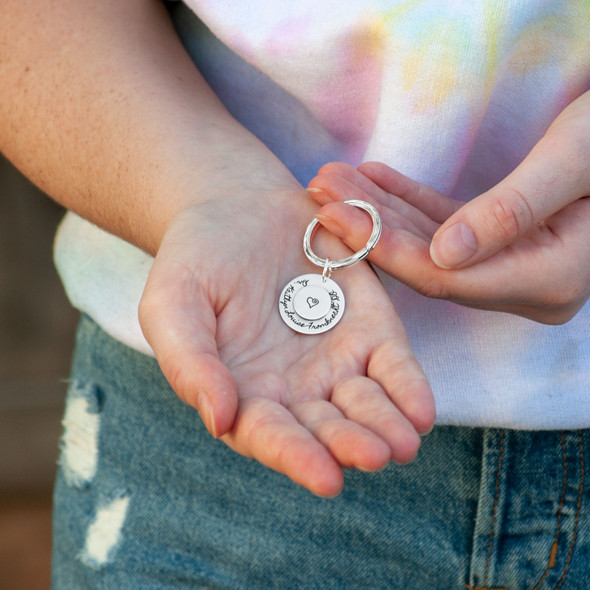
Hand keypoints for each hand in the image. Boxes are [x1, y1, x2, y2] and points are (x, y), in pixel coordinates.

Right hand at [139, 188, 434, 496]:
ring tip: (403, 443)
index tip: (325, 478)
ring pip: (365, 405)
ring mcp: (336, 360)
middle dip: (350, 445)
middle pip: (326, 429)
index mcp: (245, 393)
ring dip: (386, 426)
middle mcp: (295, 388)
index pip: (271, 436)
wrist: (238, 206)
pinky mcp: (369, 327)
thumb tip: (219, 420)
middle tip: (373, 456)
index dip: (296, 457)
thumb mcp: (172, 304)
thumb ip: (189, 361)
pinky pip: (392, 364)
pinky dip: (407, 386)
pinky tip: (420, 409)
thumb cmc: (196, 259)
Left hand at [307, 92, 589, 323]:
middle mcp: (523, 284)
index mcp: (545, 280)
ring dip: (381, 210)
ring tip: (334, 180)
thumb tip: (443, 256)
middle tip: (319, 190)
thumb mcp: (572, 164)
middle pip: (427, 261)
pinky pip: (445, 224)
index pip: (443, 277)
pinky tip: (372, 180)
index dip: (384, 248)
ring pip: (429, 242)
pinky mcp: (500, 239)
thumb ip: (511, 212)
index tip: (335, 215)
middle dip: (369, 225)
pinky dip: (409, 202)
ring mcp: (510, 264)